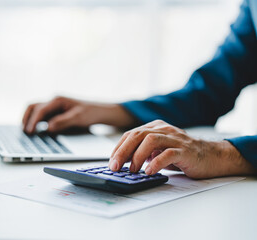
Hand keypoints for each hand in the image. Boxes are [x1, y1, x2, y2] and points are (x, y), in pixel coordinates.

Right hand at [22, 96, 134, 133]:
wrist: (100, 111)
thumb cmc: (91, 112)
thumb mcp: (78, 118)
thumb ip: (62, 122)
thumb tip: (48, 128)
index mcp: (58, 100)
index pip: (40, 110)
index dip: (33, 121)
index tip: (29, 131)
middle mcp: (53, 101)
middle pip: (33, 107)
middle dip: (26, 118)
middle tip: (24, 131)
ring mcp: (53, 106)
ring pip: (35, 110)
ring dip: (29, 119)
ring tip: (26, 131)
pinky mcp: (55, 112)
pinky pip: (41, 115)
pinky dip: (35, 121)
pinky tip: (35, 130)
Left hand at [109, 120, 254, 178]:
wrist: (212, 157)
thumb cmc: (183, 155)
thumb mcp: (159, 151)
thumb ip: (143, 152)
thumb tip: (123, 163)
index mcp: (155, 127)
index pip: (131, 134)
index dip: (118, 148)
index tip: (111, 162)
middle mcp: (164, 129)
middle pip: (137, 135)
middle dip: (123, 152)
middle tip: (116, 167)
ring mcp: (175, 139)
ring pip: (150, 141)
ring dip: (138, 156)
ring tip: (133, 170)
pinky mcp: (186, 150)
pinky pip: (168, 153)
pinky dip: (156, 163)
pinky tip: (149, 171)